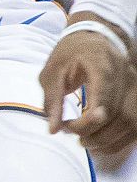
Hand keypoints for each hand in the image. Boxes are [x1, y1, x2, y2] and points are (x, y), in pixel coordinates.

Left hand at [41, 12, 131, 150]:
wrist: (94, 37)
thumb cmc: (70, 53)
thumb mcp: (52, 71)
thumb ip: (52, 99)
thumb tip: (53, 129)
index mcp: (102, 65)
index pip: (104, 99)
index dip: (90, 120)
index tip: (68, 127)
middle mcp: (126, 77)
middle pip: (120, 115)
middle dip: (96, 132)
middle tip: (74, 136)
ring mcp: (136, 88)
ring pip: (132, 123)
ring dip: (110, 140)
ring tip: (87, 143)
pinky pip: (136, 126)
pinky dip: (120, 140)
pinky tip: (102, 143)